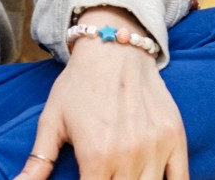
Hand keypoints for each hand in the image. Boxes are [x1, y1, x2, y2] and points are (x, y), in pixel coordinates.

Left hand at [17, 37, 187, 179]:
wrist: (112, 47)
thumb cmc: (79, 84)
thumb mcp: (52, 119)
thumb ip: (39, 160)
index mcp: (95, 156)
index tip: (87, 178)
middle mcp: (127, 156)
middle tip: (104, 174)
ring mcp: (155, 148)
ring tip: (121, 173)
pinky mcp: (175, 139)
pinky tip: (150, 177)